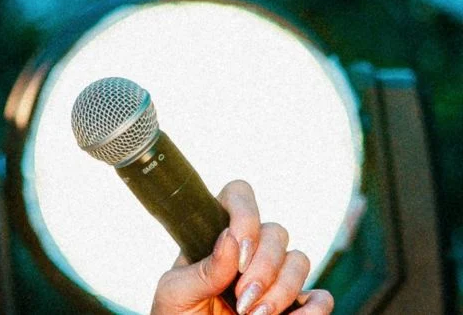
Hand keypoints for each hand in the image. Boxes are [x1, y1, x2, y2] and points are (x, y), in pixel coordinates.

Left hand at [150, 180, 333, 314]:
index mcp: (215, 237)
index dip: (246, 215)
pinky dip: (314, 309)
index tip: (240, 255)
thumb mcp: (176, 293)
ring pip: (300, 260)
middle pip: (276, 232)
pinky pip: (321, 298)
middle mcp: (249, 251)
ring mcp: (274, 277)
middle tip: (242, 300)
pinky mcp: (295, 306)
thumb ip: (202, 270)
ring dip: (282, 290)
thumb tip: (232, 238)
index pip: (238, 195)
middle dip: (263, 269)